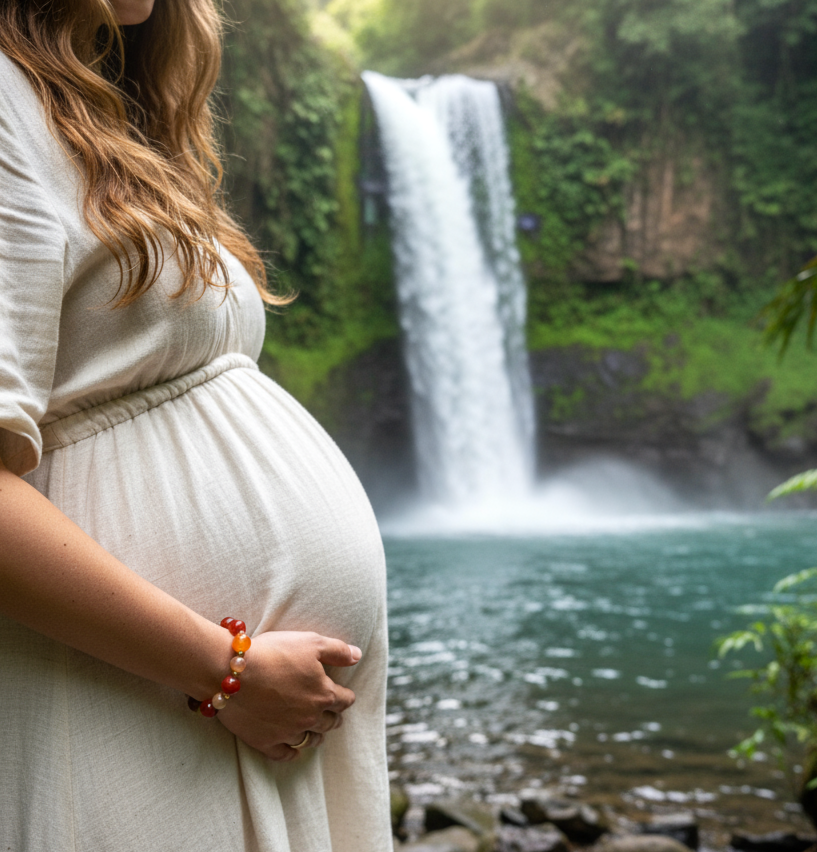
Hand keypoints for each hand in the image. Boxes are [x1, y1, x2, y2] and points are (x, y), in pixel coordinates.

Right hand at [216, 630, 359, 760]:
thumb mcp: (311, 642)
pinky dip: (291, 752)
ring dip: (315, 735)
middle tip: (332, 715)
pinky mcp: (266, 742)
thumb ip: (338, 650)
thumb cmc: (274, 652)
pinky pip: (284, 754)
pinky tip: (292, 749)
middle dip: (332, 717)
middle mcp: (310, 717)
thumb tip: (358, 655)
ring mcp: (288, 732)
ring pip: (310, 740)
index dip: (345, 696)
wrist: (233, 672)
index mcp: (323, 694)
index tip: (344, 696)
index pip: (345, 700)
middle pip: (330, 723)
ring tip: (315, 732)